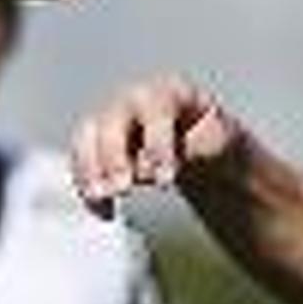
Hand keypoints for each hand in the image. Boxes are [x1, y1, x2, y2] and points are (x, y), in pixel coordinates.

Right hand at [70, 73, 240, 212]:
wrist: (200, 145)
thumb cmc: (212, 139)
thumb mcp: (222, 141)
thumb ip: (200, 148)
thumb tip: (166, 163)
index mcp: (169, 91)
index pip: (156, 111)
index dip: (158, 145)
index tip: (165, 181)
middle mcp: (134, 99)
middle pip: (112, 120)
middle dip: (115, 157)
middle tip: (123, 189)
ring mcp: (112, 119)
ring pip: (87, 137)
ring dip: (90, 171)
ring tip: (102, 200)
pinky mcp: (97, 143)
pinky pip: (81, 162)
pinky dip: (87, 187)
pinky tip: (105, 211)